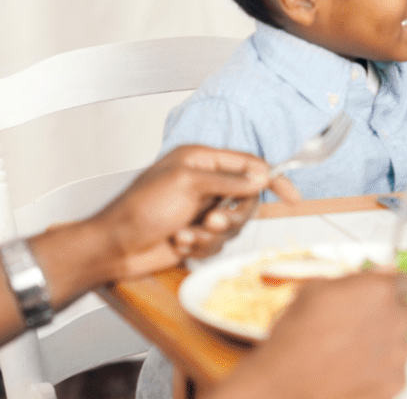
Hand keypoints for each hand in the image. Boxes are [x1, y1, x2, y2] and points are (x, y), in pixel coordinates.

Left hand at [84, 145, 271, 279]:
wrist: (115, 248)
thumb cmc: (141, 208)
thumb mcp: (188, 184)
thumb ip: (229, 180)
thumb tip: (261, 175)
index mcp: (202, 160)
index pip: (248, 164)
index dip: (272, 178)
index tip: (291, 196)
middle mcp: (205, 183)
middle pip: (245, 198)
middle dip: (232, 214)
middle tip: (213, 221)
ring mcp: (202, 209)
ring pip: (234, 223)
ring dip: (212, 233)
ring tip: (188, 234)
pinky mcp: (197, 234)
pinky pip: (218, 242)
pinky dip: (201, 245)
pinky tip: (180, 242)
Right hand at [210, 271, 406, 398]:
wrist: (283, 385)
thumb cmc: (294, 339)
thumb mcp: (316, 289)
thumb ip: (353, 280)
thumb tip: (370, 276)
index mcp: (379, 290)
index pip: (403, 281)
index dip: (388, 288)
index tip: (381, 294)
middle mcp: (395, 320)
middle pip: (406, 311)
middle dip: (389, 314)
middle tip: (363, 323)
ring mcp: (397, 354)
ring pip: (402, 341)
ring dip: (386, 343)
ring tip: (353, 350)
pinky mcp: (394, 383)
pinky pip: (396, 370)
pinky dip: (382, 370)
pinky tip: (356, 370)